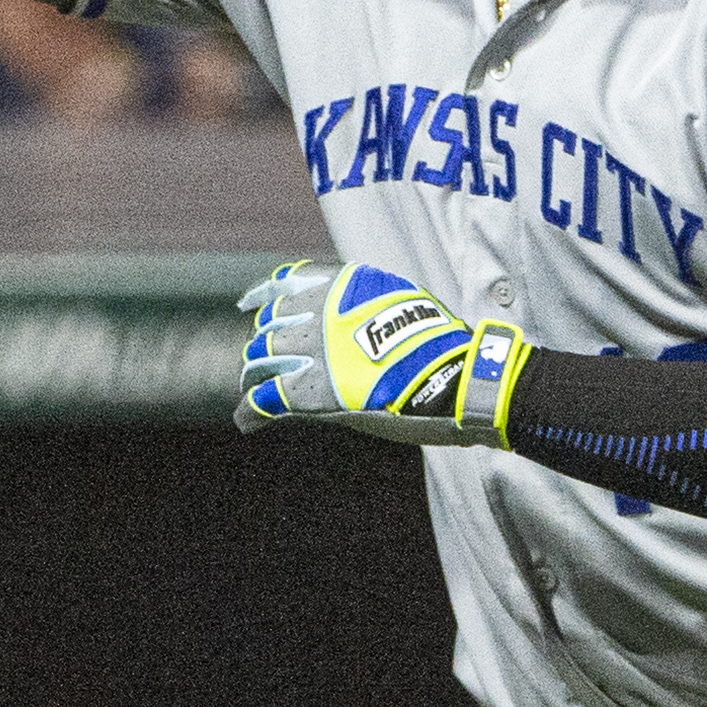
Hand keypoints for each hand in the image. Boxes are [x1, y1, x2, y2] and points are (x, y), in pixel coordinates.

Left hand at [235, 260, 529, 445]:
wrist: (459, 379)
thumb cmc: (441, 346)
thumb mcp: (402, 302)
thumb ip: (367, 303)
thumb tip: (352, 311)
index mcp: (341, 286)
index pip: (286, 284)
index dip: (263, 297)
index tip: (250, 304)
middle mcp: (321, 312)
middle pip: (271, 326)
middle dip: (264, 345)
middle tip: (263, 363)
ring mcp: (314, 351)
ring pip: (261, 360)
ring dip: (255, 376)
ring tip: (255, 390)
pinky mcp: (312, 391)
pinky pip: (264, 400)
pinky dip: (250, 412)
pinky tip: (247, 422)